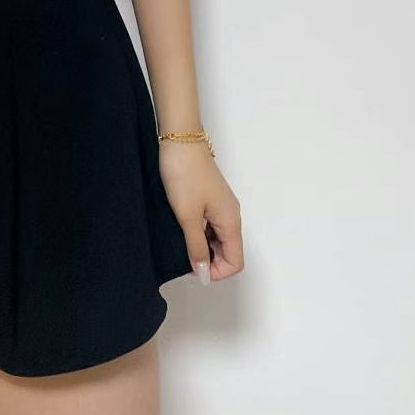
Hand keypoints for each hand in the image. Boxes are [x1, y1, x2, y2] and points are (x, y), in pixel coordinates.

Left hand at [158, 141, 243, 284]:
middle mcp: (230, 215)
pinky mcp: (209, 198)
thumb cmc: (184, 175)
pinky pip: (209, 225)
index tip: (193, 267)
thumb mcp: (188, 216)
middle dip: (208, 261)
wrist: (179, 140)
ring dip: (202, 246)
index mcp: (231, 221)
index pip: (235, 261)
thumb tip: (203, 274)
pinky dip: (198, 232)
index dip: (216, 272)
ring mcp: (220, 205)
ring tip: (180, 241)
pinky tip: (181, 227)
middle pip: (228, 252)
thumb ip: (196, 247)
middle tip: (183, 255)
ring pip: (218, 238)